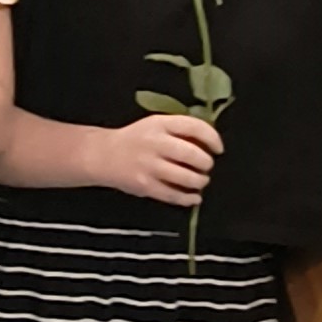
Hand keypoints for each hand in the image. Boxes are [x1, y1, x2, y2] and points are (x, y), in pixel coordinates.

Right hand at [90, 113, 222, 203]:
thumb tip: (210, 144)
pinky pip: (174, 195)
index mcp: (159, 124)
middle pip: (193, 155)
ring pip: (186, 178)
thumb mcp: (156, 125)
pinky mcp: (145, 186)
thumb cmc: (136, 139)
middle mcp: (154, 143)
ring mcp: (149, 166)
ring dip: (200, 181)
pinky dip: (189, 198)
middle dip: (206, 163)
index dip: (212, 138)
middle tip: (206, 166)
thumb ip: (181, 130)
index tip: (218, 148)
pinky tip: (194, 197)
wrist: (103, 155)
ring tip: (199, 181)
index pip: (194, 126)